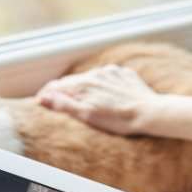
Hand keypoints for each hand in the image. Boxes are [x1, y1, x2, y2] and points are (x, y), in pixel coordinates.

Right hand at [37, 65, 160, 135]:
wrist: (150, 113)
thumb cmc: (118, 119)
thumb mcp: (86, 115)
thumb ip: (63, 105)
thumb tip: (44, 98)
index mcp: (83, 84)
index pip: (55, 86)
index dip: (45, 94)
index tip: (41, 102)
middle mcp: (95, 73)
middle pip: (71, 81)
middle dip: (63, 92)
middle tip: (59, 104)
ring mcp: (110, 72)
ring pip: (88, 78)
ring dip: (82, 88)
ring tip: (84, 102)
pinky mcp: (123, 73)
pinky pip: (105, 77)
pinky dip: (100, 85)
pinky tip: (105, 97)